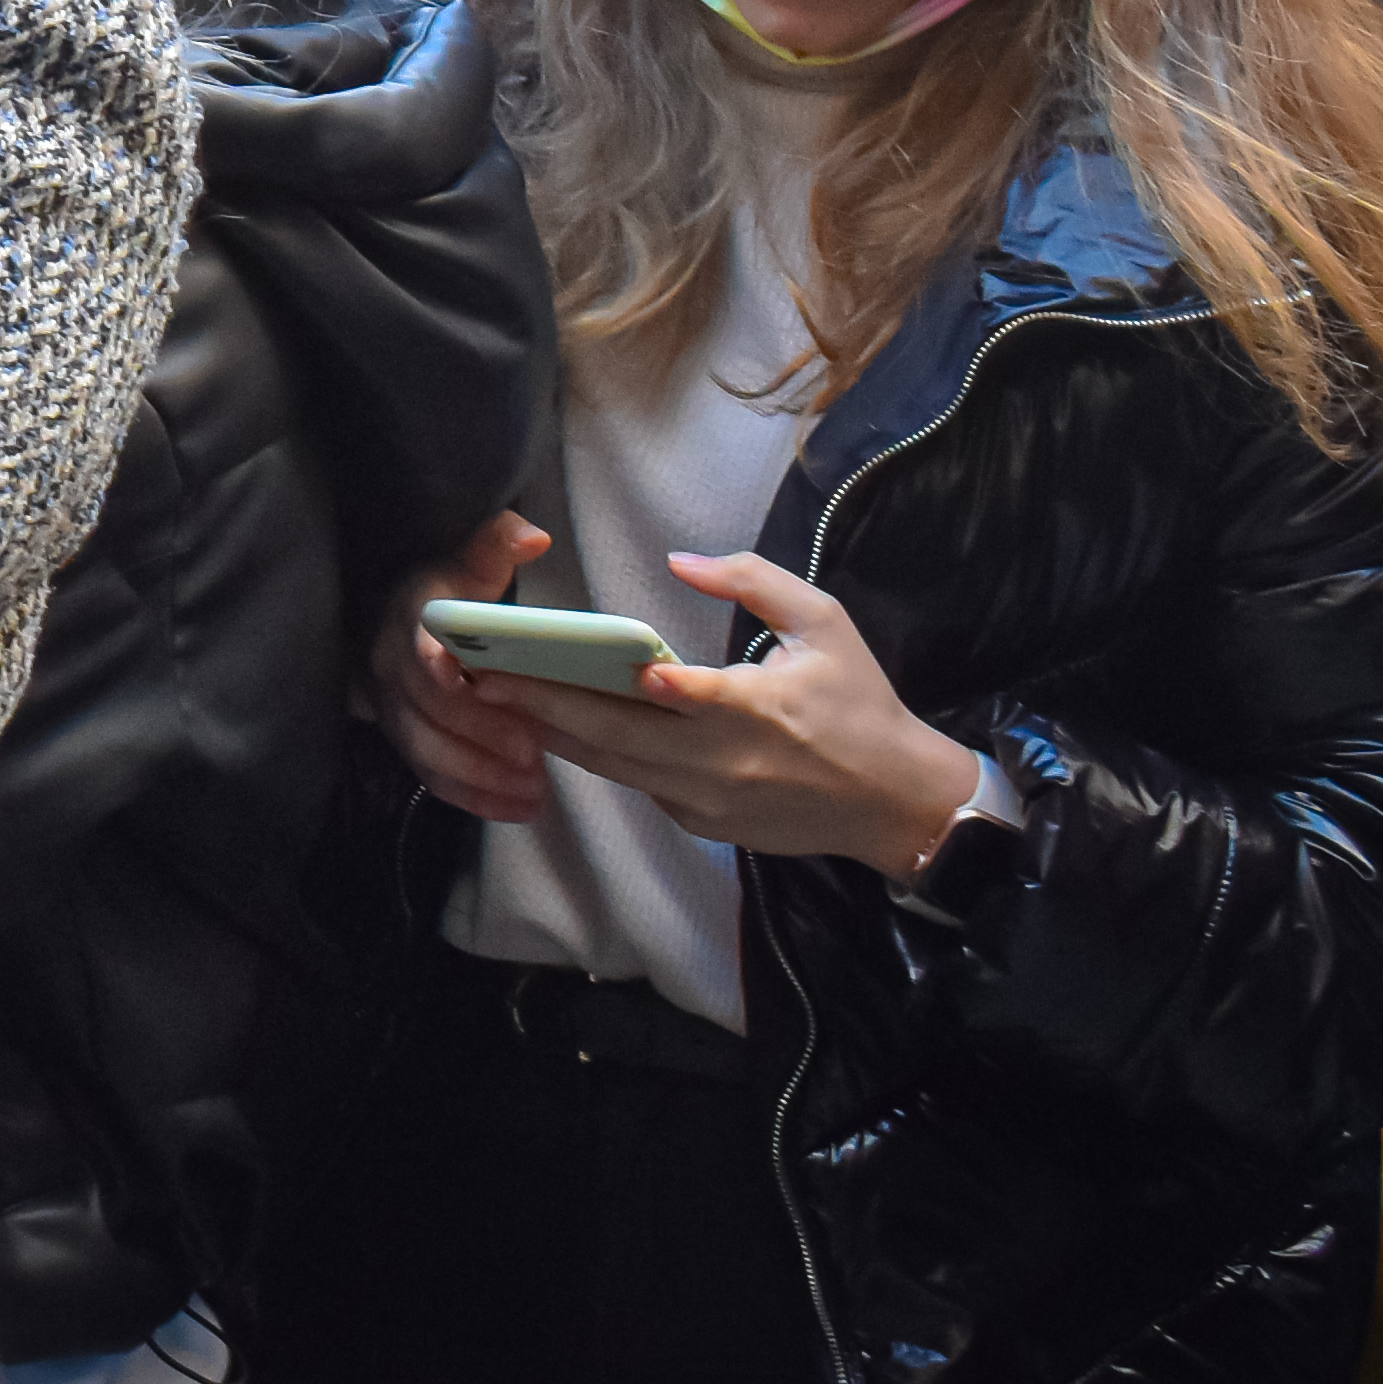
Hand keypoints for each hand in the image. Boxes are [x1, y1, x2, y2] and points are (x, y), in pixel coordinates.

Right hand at [367, 511, 564, 825]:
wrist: (399, 610)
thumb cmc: (450, 585)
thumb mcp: (469, 557)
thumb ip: (494, 543)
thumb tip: (531, 537)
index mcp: (409, 620)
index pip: (420, 656)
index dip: (446, 679)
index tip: (477, 694)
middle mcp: (389, 667)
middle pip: (426, 714)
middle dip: (479, 740)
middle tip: (535, 759)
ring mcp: (392, 708)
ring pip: (425, 753)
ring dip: (480, 778)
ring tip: (536, 794)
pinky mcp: (405, 738)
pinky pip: (430, 777)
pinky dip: (473, 797)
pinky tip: (519, 809)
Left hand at [479, 551, 986, 876]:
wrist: (895, 803)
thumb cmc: (860, 704)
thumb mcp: (826, 623)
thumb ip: (755, 581)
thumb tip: (682, 560)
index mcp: (761, 708)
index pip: (692, 696)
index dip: (645, 685)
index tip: (586, 662)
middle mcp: (725, 760)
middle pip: (621, 737)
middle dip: (548, 705)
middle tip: (487, 678)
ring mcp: (709, 799)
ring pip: (615, 766)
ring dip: (555, 734)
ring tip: (499, 702)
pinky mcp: (702, 823)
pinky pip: (638, 785)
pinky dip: (598, 758)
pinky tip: (555, 728)